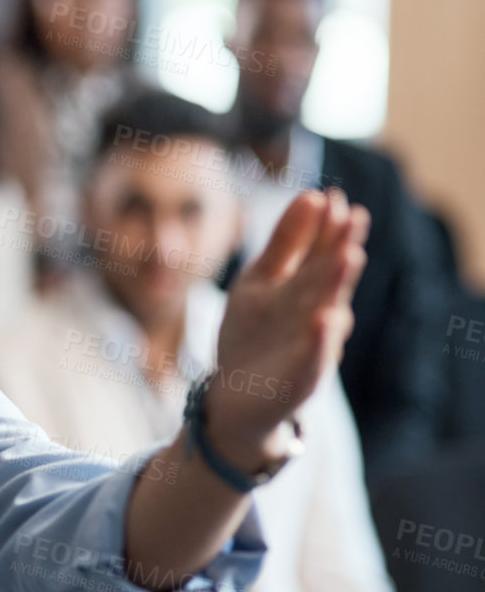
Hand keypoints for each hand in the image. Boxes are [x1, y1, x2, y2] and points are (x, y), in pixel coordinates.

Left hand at [209, 188, 368, 469]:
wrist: (238, 397)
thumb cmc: (255, 334)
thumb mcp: (262, 281)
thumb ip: (286, 242)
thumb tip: (313, 194)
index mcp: (303, 289)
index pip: (318, 252)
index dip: (325, 227)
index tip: (332, 196)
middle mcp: (314, 313)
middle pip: (327, 277)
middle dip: (339, 247)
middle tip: (353, 215)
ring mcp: (310, 345)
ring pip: (327, 310)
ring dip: (337, 285)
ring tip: (348, 255)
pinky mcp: (302, 377)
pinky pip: (313, 357)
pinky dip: (320, 340)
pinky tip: (327, 319)